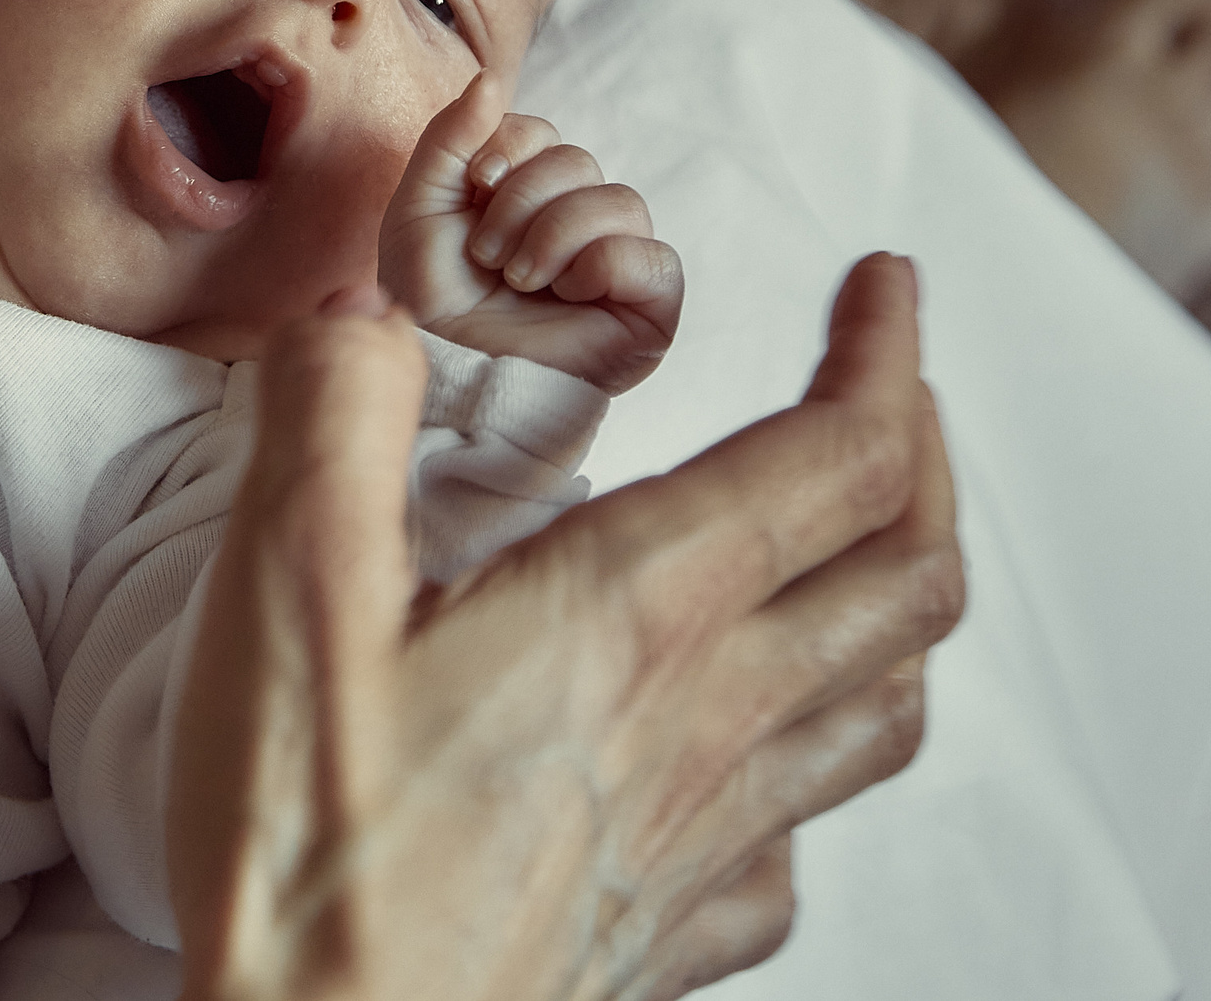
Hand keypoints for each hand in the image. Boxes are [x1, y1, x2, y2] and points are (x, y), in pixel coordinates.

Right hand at [169, 253, 961, 1000]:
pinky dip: (820, 756)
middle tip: (887, 386)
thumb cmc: (312, 853)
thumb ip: (331, 417)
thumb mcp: (287, 593)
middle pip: (910, 573)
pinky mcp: (675, 929)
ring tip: (869, 540)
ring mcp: (710, 837)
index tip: (883, 282)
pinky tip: (760, 749)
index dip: (889, 353)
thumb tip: (368, 302)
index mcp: (638, 614)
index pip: (841, 457)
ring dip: (906, 592)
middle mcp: (708, 719)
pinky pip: (803, 833)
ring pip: (888, 700)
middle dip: (923, 453)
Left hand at [380, 73, 682, 392]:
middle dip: (521, 203)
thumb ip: (450, 137)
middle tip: (489, 256)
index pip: (541, 133)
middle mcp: (576, 221)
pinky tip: (566, 294)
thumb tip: (490, 79)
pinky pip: (654, 257)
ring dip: (554, 235)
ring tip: (520, 280)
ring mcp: (617, 263)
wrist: (448, 372)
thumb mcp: (419, 207)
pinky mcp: (649, 308)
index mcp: (526, 194)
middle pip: (579, 162)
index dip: (507, 150)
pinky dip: (600, 265)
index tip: (474, 187)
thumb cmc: (430, 301)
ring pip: (620, 201)